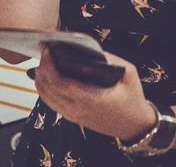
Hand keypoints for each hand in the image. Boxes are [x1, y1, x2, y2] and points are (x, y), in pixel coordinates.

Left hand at [32, 45, 156, 140]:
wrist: (135, 126)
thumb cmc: (133, 100)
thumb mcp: (128, 74)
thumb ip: (110, 59)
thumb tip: (89, 48)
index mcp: (90, 99)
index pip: (59, 82)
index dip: (49, 64)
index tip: (48, 48)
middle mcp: (78, 110)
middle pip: (48, 89)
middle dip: (42, 67)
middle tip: (44, 50)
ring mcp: (74, 116)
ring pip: (46, 98)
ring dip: (41, 79)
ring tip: (43, 61)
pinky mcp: (73, 118)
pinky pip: (52, 103)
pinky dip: (46, 89)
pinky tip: (47, 77)